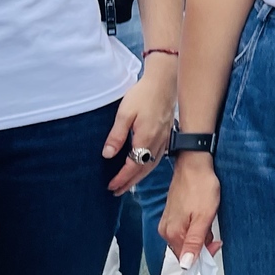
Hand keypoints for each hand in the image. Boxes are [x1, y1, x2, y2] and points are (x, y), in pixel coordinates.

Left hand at [105, 57, 176, 193]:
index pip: (133, 166)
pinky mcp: (166, 135)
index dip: (121, 178)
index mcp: (146, 139)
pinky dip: (148, 168)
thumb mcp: (124, 113)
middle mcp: (157, 143)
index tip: (111, 186)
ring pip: (151, 166)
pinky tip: (143, 168)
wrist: (164, 82)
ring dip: (138, 177)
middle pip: (143, 170)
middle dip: (129, 182)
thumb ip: (116, 135)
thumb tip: (108, 155)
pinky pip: (157, 158)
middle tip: (116, 191)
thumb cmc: (143, 95)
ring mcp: (164, 140)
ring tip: (127, 184)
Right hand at [160, 150, 221, 261]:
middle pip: (184, 250)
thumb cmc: (201, 187)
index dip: (203, 256)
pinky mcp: (172, 215)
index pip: (185, 259)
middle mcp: (165, 230)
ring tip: (208, 220)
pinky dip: (195, 228)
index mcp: (172, 233)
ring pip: (186, 240)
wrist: (195, 165)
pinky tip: (202, 216)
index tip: (216, 244)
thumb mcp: (204, 217)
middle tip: (215, 232)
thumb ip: (195, 242)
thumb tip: (186, 265)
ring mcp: (168, 222)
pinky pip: (184, 230)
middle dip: (202, 246)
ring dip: (200, 236)